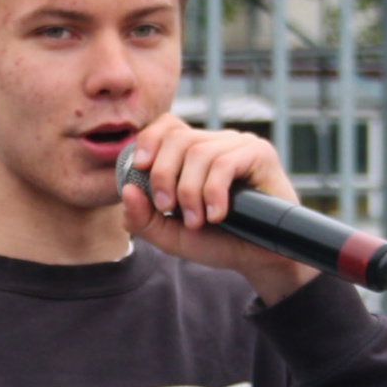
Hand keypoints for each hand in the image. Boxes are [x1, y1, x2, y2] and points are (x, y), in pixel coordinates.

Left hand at [119, 114, 319, 304]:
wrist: (259, 259)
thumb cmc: (218, 242)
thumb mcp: (171, 236)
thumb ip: (143, 219)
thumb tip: (126, 190)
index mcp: (193, 154)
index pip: (167, 126)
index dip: (148, 140)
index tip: (139, 168)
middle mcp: (216, 143)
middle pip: (177, 138)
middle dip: (163, 175)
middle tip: (168, 208)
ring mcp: (239, 145)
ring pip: (199, 153)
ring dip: (190, 192)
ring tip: (197, 222)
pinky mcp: (260, 154)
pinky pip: (225, 163)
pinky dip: (213, 193)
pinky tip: (217, 215)